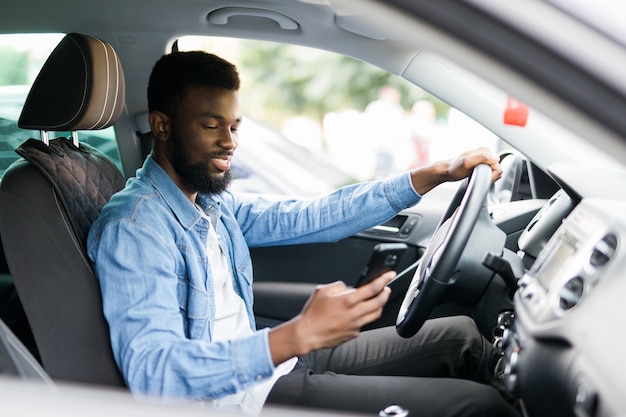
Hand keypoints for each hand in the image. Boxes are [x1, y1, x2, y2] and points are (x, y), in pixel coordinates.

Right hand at [268, 272, 394, 363]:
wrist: (307, 334)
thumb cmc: (312, 314)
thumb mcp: (322, 291)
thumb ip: (338, 286)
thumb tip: (348, 288)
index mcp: (347, 300)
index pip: (372, 288)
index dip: (384, 280)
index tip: (390, 275)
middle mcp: (354, 313)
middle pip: (379, 302)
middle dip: (386, 293)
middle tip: (387, 288)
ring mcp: (355, 325)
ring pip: (375, 314)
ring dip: (379, 305)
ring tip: (378, 300)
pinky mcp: (353, 334)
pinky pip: (364, 324)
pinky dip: (364, 317)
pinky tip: (360, 314)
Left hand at [410, 146, 501, 194]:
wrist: (446, 172)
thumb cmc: (454, 168)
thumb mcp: (467, 162)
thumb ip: (482, 158)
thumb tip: (495, 158)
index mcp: (484, 150)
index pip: (497, 163)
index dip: (492, 173)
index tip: (483, 177)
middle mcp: (485, 153)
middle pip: (497, 167)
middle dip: (491, 175)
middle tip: (479, 177)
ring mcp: (484, 159)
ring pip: (495, 170)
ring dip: (489, 176)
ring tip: (477, 177)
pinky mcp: (481, 165)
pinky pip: (490, 172)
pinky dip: (487, 176)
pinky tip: (478, 177)